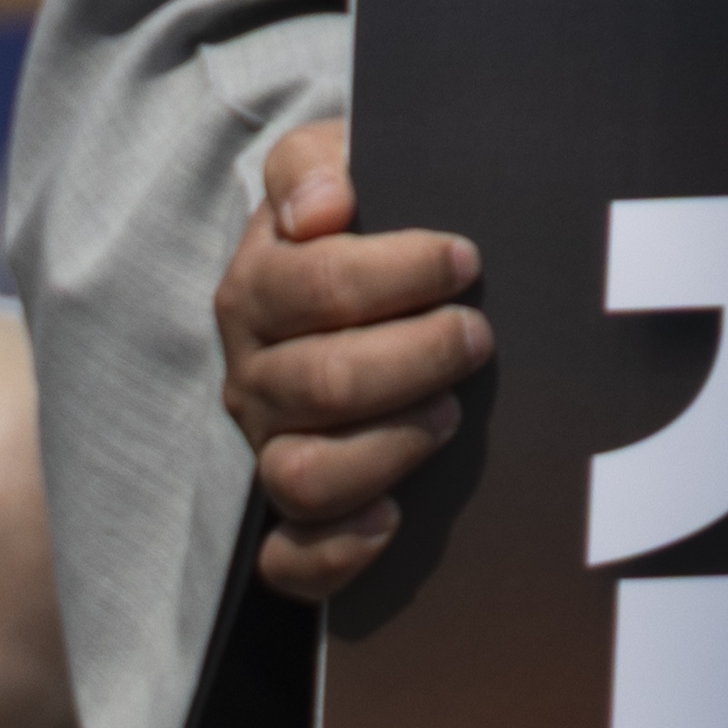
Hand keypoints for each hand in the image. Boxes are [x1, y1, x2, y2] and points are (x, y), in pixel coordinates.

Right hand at [221, 115, 491, 604]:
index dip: (397, 273)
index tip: (464, 260)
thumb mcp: (329, 164)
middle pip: (319, 384)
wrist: (348, 296)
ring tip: (450, 414)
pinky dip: (336, 553)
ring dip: (388, 448)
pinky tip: (393, 519)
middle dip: (415, 358)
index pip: (313, 285)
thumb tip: (322, 210)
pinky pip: (287, 563)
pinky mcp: (286, 518)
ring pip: (304, 475)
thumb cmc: (358, 226)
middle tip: (476, 336)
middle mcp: (252, 377)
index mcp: (256, 289)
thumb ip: (310, 164)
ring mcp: (266, 450)